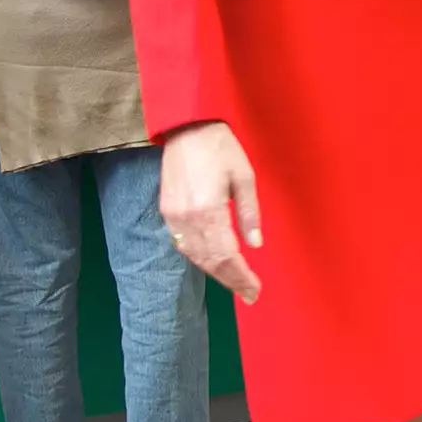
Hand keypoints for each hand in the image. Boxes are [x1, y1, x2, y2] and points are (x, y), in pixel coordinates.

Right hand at [160, 121, 262, 303]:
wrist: (186, 127)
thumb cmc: (220, 147)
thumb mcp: (244, 177)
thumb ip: (249, 213)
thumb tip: (254, 244)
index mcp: (208, 210)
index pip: (226, 255)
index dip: (240, 277)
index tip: (254, 291)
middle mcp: (187, 219)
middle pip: (210, 261)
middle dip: (230, 280)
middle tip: (249, 294)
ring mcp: (173, 216)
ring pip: (194, 256)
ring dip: (215, 272)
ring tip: (235, 282)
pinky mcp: (167, 211)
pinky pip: (182, 244)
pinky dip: (199, 258)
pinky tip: (212, 262)